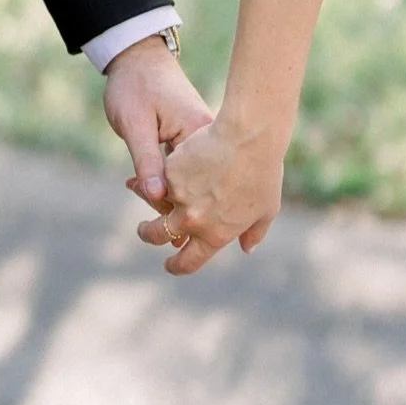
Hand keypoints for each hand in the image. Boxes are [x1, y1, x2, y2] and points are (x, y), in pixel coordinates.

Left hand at [103, 36, 213, 206]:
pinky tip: (146, 176)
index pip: (189, 185)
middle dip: (163, 195)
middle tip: (133, 183)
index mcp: (200, 134)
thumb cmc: (135, 86)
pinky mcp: (200, 145)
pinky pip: (189, 173)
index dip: (160, 195)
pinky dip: (169, 179)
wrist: (139, 59)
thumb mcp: (135, 125)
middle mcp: (211, 142)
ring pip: (191, 184)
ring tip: (136, 180)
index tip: (134, 185)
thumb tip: (157, 196)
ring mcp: (207, 144)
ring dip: (165, 188)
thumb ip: (147, 161)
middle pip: (195, 189)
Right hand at [138, 115, 282, 274]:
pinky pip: (160, 176)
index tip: (169, 264)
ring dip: (144, 198)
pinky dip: (158, 171)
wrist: (249, 138)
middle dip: (148, 235)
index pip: (186, 263)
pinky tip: (157, 162)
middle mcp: (192, 221)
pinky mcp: (170, 173)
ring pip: (152, 203)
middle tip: (146, 230)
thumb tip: (246, 248)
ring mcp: (178, 197)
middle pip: (157, 237)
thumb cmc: (265, 173)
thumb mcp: (266, 210)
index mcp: (214, 236)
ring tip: (139, 190)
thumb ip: (253, 233)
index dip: (175, 266)